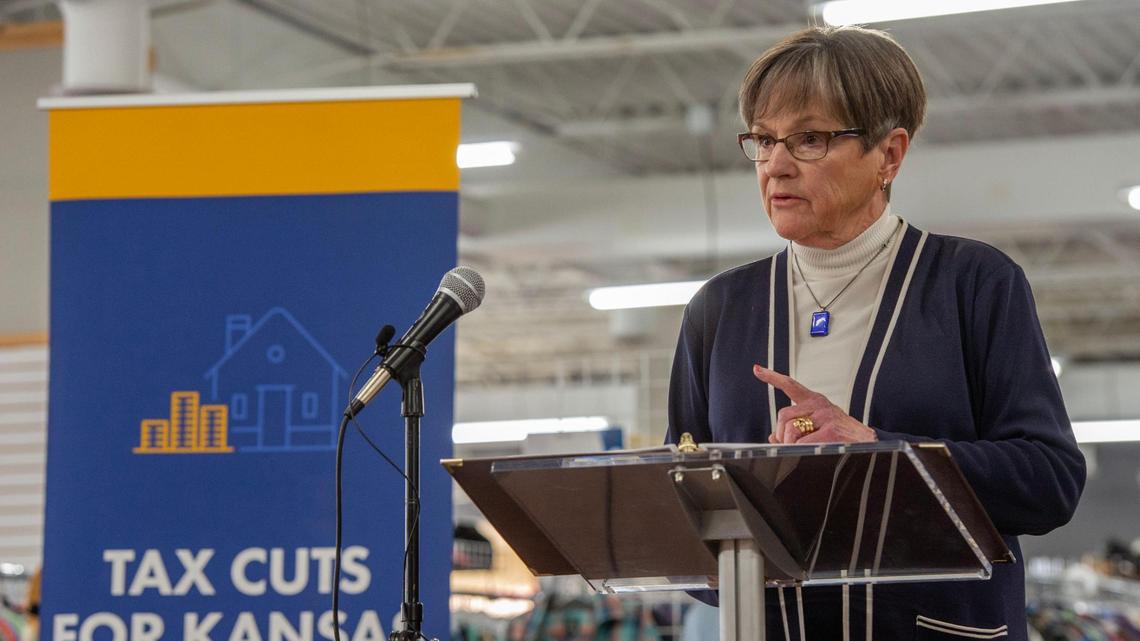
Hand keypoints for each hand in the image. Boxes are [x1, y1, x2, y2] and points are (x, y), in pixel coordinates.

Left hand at [752, 364, 878, 444]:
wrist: (869, 444)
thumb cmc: (841, 435)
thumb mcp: (817, 428)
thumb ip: (794, 429)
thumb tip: (773, 437)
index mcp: (814, 401)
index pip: (791, 385)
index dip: (772, 377)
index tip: (757, 369)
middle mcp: (819, 404)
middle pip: (783, 416)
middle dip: (781, 434)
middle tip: (787, 444)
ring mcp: (826, 416)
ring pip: (791, 430)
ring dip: (790, 444)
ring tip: (803, 449)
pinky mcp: (832, 430)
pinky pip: (803, 443)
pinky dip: (801, 451)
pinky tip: (814, 451)